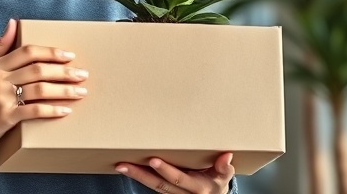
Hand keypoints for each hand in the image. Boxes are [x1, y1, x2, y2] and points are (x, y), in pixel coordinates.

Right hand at [0, 19, 88, 160]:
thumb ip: (0, 45)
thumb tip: (13, 22)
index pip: (28, 52)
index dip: (50, 52)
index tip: (69, 56)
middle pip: (38, 70)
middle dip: (64, 71)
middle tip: (82, 74)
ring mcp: (2, 98)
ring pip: (39, 89)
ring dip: (64, 90)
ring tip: (81, 91)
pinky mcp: (6, 117)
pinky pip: (34, 111)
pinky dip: (52, 110)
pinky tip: (66, 110)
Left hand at [115, 153, 234, 193]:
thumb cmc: (217, 181)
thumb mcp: (224, 177)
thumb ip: (224, 168)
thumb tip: (226, 156)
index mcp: (197, 187)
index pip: (178, 178)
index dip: (166, 170)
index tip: (153, 160)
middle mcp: (182, 193)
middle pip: (158, 184)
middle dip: (140, 174)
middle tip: (124, 164)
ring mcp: (172, 193)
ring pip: (152, 185)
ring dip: (135, 176)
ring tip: (120, 165)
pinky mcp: (166, 191)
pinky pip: (151, 185)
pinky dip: (139, 177)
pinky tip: (127, 168)